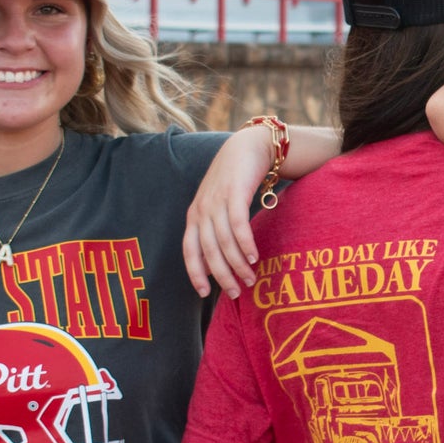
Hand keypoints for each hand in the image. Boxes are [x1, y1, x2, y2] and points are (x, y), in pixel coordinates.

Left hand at [183, 126, 271, 297]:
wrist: (247, 148)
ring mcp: (217, 201)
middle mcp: (202, 210)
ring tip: (250, 278)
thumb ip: (214, 231)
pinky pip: (238, 225)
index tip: (205, 294)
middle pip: (208, 251)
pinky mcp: (234, 194)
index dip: (195, 273)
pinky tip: (254, 257)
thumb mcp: (217, 207)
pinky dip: (245, 244)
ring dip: (238, 264)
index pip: (189, 251)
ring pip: (224, 242)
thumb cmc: (234, 182)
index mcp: (194, 216)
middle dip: (222, 275)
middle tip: (236, 292)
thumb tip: (215, 264)